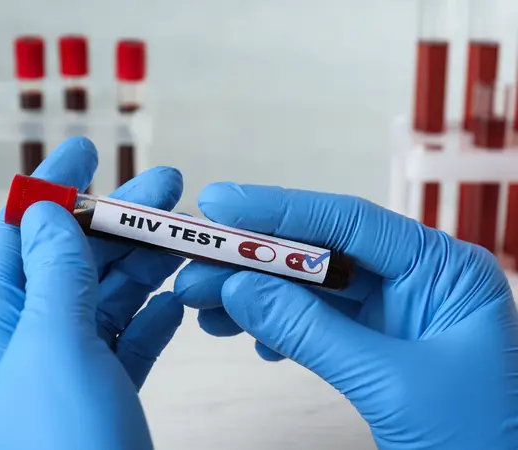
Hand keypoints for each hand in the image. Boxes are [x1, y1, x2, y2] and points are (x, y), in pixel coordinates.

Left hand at [0, 137, 184, 449]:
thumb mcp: (51, 350)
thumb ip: (53, 276)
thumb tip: (46, 211)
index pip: (19, 232)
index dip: (52, 185)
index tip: (87, 147)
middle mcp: (29, 339)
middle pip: (76, 258)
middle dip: (121, 219)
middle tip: (170, 185)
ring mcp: (70, 366)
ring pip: (110, 295)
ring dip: (148, 263)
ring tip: (189, 235)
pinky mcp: (107, 391)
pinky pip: (131, 339)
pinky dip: (156, 315)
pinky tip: (179, 300)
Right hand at [174, 183, 517, 449]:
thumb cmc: (478, 441)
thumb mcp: (390, 384)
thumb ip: (312, 332)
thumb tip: (240, 289)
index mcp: (443, 269)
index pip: (349, 222)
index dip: (278, 210)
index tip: (219, 205)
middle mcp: (418, 279)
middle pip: (322, 252)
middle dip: (254, 261)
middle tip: (196, 266)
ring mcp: (396, 311)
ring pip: (311, 289)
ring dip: (256, 296)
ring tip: (204, 306)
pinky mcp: (376, 342)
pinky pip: (317, 322)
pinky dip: (278, 328)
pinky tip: (249, 337)